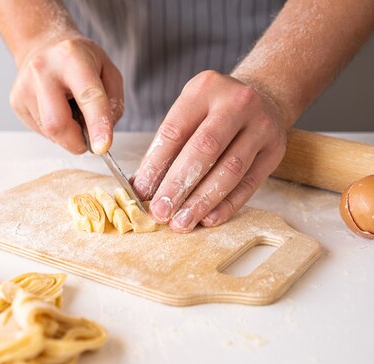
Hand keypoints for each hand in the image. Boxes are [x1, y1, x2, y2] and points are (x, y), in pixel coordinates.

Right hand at [10, 36, 123, 153]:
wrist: (42, 44)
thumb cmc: (78, 59)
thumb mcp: (108, 71)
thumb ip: (113, 103)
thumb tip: (101, 134)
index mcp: (72, 58)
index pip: (88, 97)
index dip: (97, 125)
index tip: (102, 147)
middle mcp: (43, 70)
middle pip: (57, 123)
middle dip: (75, 141)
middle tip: (87, 139)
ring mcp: (25, 87)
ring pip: (49, 132)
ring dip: (66, 133)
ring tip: (69, 109)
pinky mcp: (16, 102)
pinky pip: (40, 131)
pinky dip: (54, 130)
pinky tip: (56, 109)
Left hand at [132, 70, 287, 232]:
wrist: (263, 97)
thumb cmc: (213, 110)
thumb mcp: (188, 112)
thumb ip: (166, 146)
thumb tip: (141, 186)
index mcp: (204, 89)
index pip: (175, 131)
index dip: (155, 165)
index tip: (141, 191)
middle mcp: (236, 103)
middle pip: (204, 149)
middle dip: (178, 185)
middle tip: (160, 212)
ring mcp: (261, 126)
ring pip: (229, 170)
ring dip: (202, 201)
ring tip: (181, 222)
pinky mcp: (274, 151)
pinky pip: (249, 183)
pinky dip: (227, 205)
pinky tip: (208, 219)